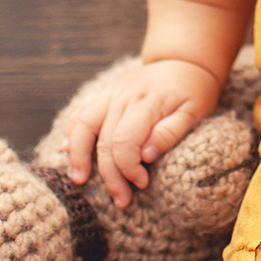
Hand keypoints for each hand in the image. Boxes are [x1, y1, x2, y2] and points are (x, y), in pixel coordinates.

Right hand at [62, 58, 220, 206]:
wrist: (185, 60)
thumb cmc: (193, 90)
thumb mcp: (194, 112)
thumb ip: (170, 132)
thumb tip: (145, 156)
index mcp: (147, 103)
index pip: (124, 141)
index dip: (128, 168)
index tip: (141, 183)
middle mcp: (124, 96)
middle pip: (104, 141)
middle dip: (110, 175)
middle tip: (120, 200)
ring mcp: (111, 93)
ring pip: (84, 124)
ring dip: (78, 154)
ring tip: (79, 179)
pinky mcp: (105, 92)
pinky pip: (81, 111)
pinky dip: (71, 130)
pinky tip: (66, 149)